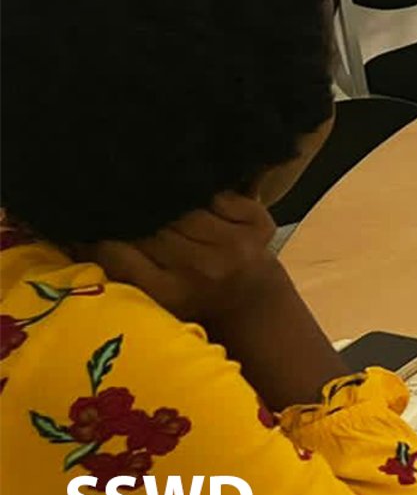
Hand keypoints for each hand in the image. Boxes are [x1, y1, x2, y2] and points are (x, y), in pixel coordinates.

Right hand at [95, 193, 281, 328]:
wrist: (250, 299)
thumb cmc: (189, 296)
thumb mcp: (152, 296)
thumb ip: (120, 268)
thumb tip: (78, 235)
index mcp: (169, 293)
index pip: (118, 255)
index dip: (101, 237)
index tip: (92, 224)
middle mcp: (202, 270)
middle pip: (152, 228)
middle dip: (137, 216)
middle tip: (127, 204)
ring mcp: (235, 247)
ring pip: (185, 208)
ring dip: (171, 203)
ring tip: (159, 196)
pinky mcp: (259, 226)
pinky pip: (220, 196)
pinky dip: (206, 195)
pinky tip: (198, 198)